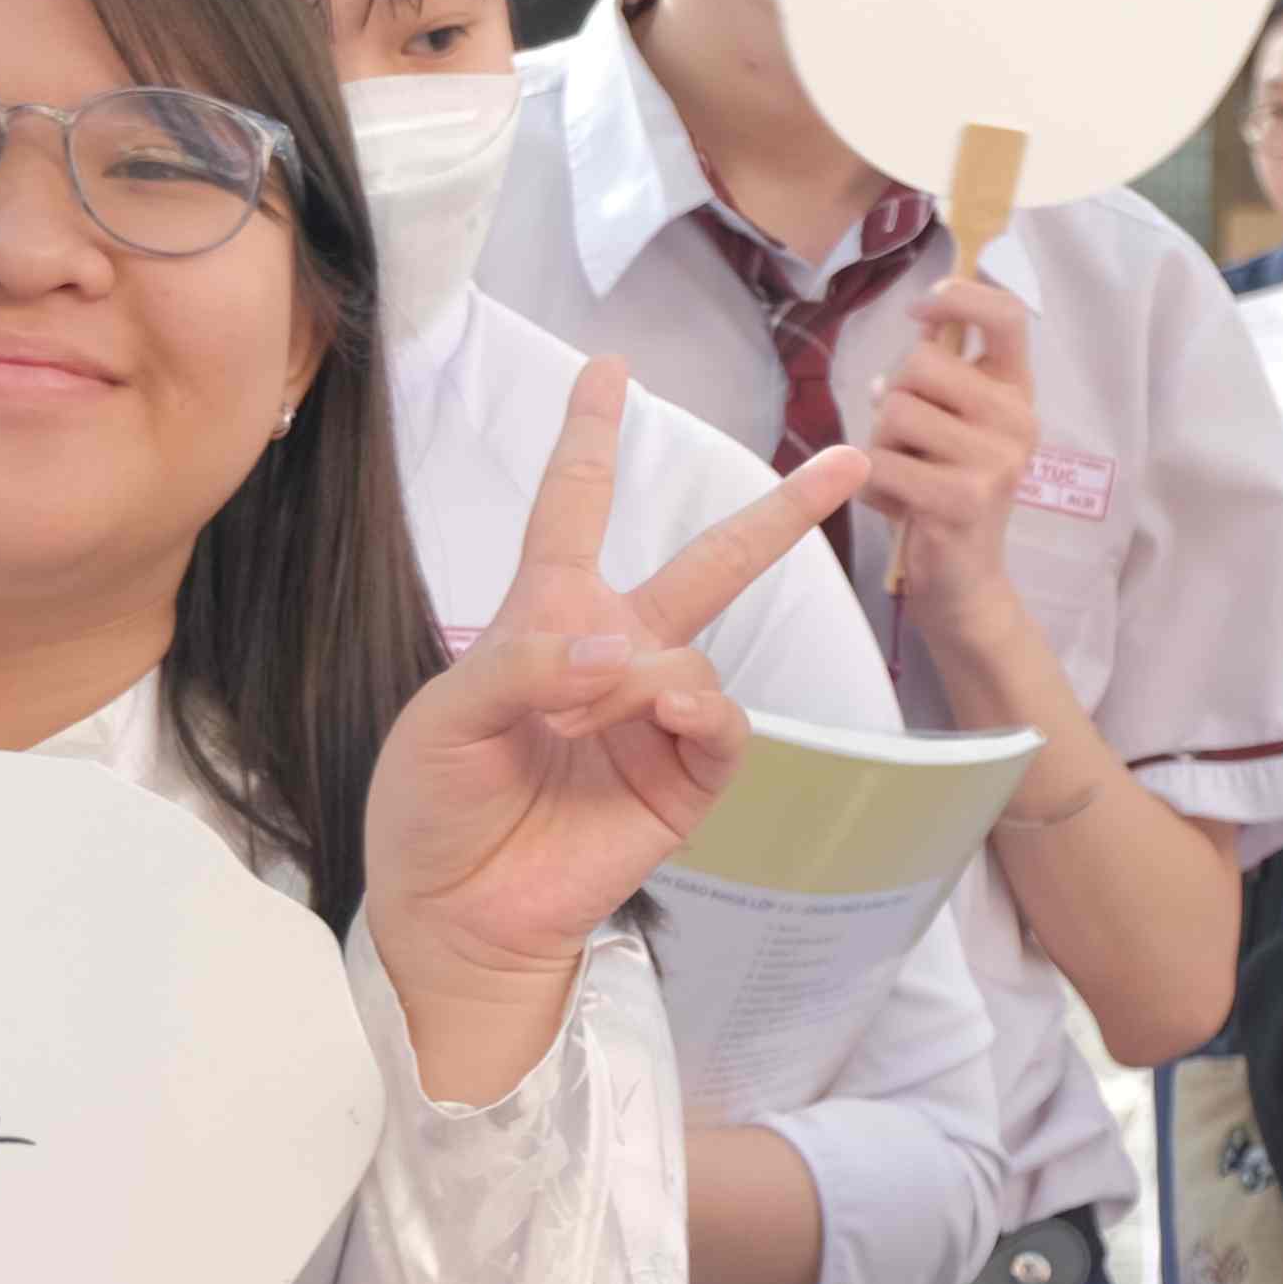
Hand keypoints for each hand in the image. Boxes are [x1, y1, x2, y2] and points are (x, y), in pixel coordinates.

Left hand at [363, 360, 862, 1098]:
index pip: (574, 508)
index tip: (608, 369)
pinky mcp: (683, 783)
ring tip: (589, 718)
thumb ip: (525, 665)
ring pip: (695, 659)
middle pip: (708, 564)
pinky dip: (697, 711)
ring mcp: (655, 720)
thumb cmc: (430, 807)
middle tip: (852, 458)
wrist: (454, 914)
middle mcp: (612, 659)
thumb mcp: (445, 718)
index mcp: (544, 620)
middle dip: (778, 513)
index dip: (592, 436)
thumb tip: (625, 652)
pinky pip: (721, 726)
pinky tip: (662, 713)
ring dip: (646, 676)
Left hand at [857, 277, 1040, 626]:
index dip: (960, 297)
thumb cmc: (945, 491)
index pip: (1007, 315)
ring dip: (879, 444)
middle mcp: (1016, 421)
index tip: (921, 310)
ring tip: (904, 475)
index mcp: (1016, 393)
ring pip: (894, 411)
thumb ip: (939, 375)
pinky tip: (897, 505)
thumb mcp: (950, 425)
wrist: (965, 581)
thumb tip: (920, 324)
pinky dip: (871, 485)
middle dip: (892, 396)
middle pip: (921, 363)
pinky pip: (880, 462)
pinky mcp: (963, 500)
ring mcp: (995, 462)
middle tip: (906, 440)